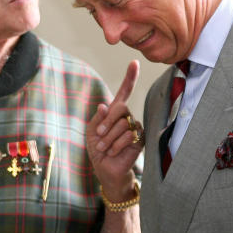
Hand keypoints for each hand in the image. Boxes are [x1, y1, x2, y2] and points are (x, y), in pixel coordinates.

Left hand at [88, 60, 142, 196]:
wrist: (105, 169)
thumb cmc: (98, 150)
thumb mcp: (91, 132)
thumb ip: (97, 119)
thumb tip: (104, 105)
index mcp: (115, 112)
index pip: (125, 91)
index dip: (130, 77)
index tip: (134, 62)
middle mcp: (127, 117)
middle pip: (120, 108)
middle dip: (107, 122)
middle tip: (99, 136)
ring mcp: (135, 127)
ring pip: (122, 124)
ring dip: (109, 139)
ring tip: (104, 148)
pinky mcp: (140, 139)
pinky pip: (129, 135)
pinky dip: (116, 145)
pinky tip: (112, 152)